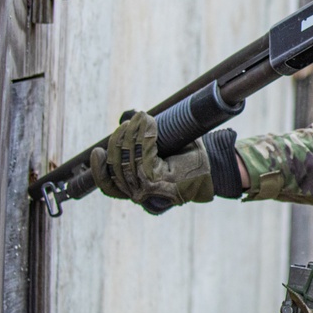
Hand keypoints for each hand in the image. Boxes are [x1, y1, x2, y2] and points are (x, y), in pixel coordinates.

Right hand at [90, 111, 215, 213]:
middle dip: (118, 142)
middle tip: (128, 124)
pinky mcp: (161, 180)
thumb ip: (143, 144)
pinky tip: (148, 122)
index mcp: (139, 191)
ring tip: (139, 119)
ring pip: (128, 160)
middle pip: (116, 168)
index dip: (99, 170)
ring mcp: (150, 189)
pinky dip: (143, 136)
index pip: (109, 186)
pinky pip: (143, 155)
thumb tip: (128, 117)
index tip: (96, 152)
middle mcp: (141, 195)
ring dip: (131, 135)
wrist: (216, 168)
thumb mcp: (163, 153)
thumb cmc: (191, 160)